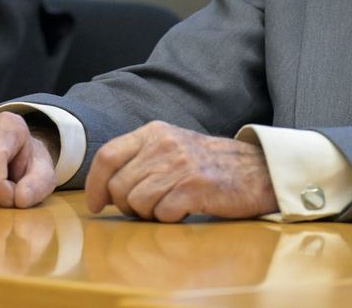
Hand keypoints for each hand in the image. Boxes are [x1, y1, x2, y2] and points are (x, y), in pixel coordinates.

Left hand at [85, 121, 276, 221]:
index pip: (107, 156)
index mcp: (154, 132)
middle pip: (119, 186)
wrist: (257, 170)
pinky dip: (170, 218)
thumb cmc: (209, 165)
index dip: (95, 184)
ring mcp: (180, 165)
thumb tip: (105, 188)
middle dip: (126, 206)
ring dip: (150, 213)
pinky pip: (163, 214)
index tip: (96, 204)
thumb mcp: (172, 147)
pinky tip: (185, 209)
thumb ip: (140, 159)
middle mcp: (164, 145)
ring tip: (170, 205)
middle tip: (147, 208)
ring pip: (138, 202)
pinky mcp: (195, 187)